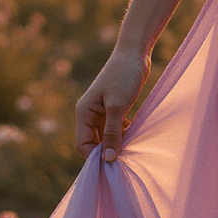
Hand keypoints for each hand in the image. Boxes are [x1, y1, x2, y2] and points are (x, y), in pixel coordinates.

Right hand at [74, 46, 149, 160]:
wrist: (134, 53)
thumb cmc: (124, 77)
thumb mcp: (117, 107)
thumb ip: (112, 133)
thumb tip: (108, 159)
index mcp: (83, 112)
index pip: (82, 144)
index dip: (95, 156)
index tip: (113, 163)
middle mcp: (89, 113)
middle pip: (93, 142)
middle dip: (106, 151)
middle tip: (124, 160)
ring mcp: (101, 111)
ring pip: (105, 136)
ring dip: (116, 144)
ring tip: (131, 149)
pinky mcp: (113, 108)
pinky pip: (114, 128)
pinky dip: (123, 134)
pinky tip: (134, 137)